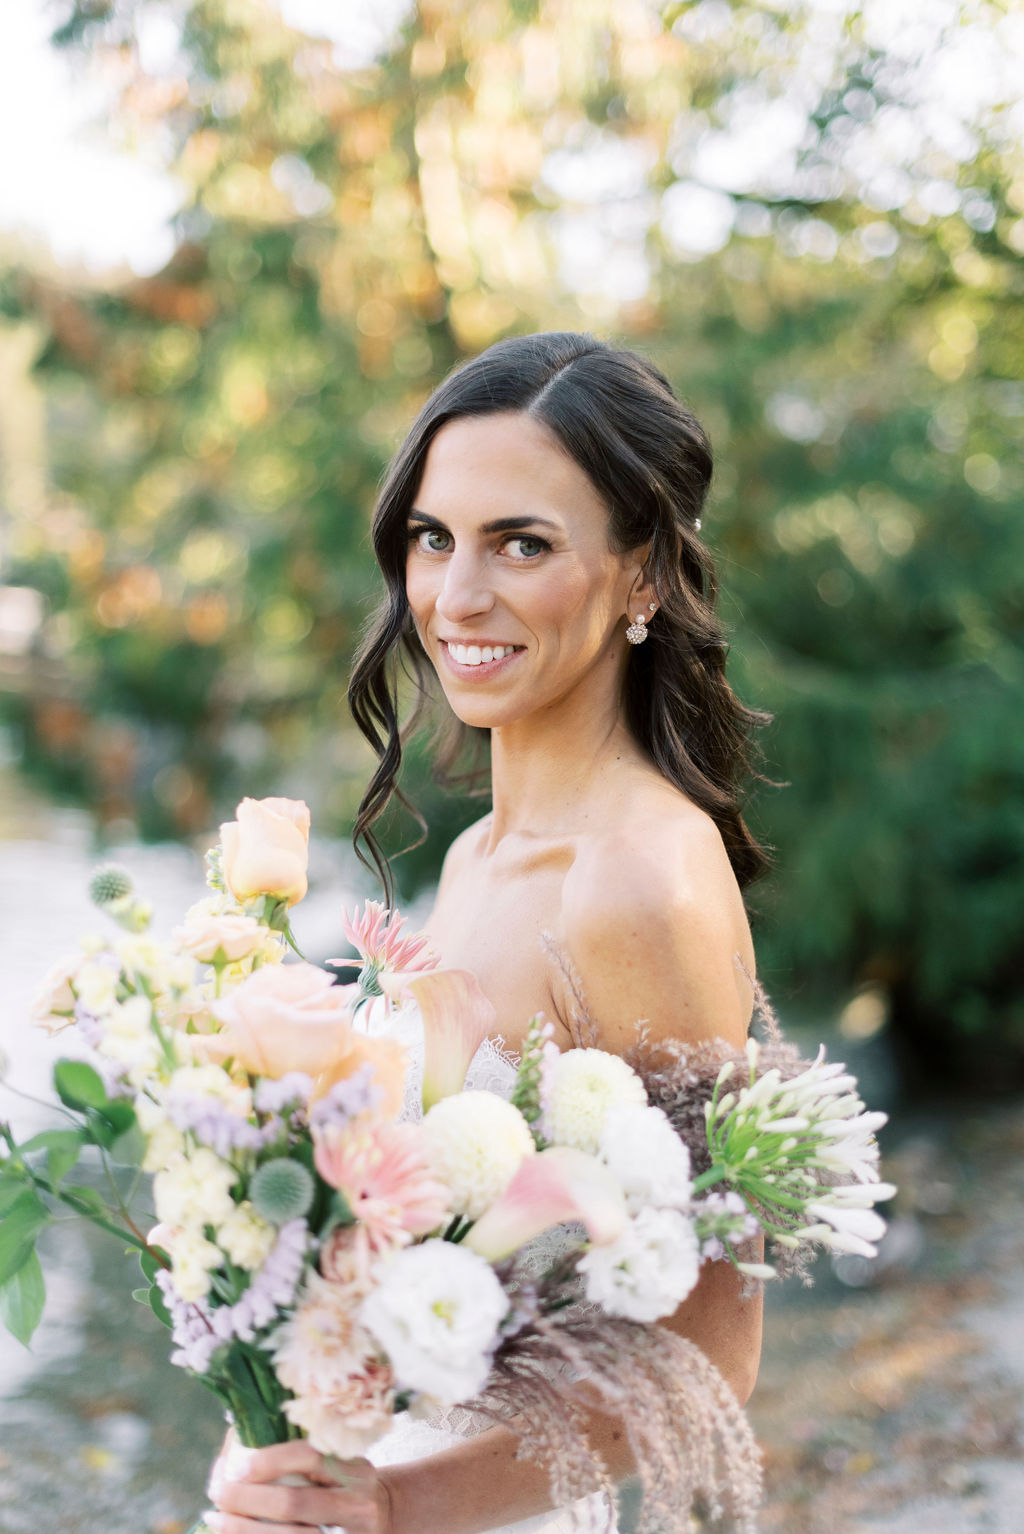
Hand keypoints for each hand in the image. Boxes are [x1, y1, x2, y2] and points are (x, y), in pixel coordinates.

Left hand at [204, 1440, 391, 1533]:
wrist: (386, 1518)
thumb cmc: (348, 1483)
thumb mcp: (341, 1460)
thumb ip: (305, 1451)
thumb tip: (241, 1437)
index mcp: (353, 1467)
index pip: (310, 1457)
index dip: (271, 1460)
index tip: (237, 1465)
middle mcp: (356, 1500)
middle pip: (296, 1502)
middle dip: (249, 1499)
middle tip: (217, 1492)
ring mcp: (351, 1531)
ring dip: (246, 1530)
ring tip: (217, 1517)